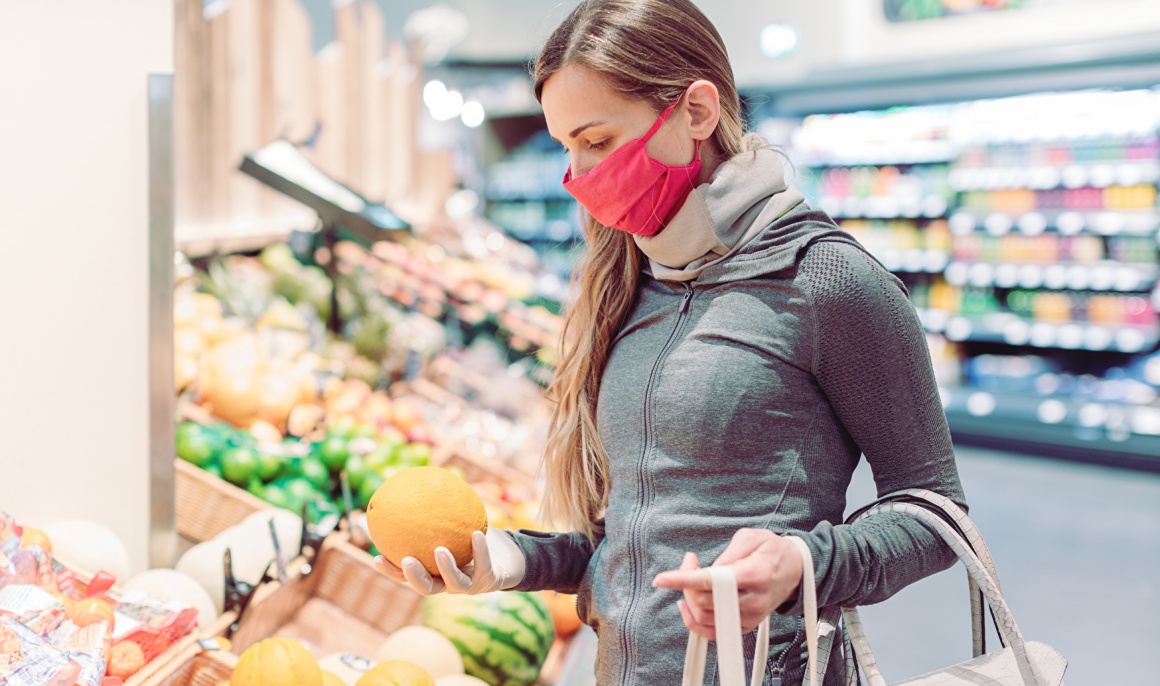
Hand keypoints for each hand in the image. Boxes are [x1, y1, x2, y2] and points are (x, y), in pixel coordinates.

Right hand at [373, 527, 525, 595]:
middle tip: (406, 560)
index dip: (391, 571)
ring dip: (446, 567)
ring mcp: (469, 586)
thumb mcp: (455, 525)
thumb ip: (436, 514)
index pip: (407, 576)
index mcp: (434, 573)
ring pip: (454, 583)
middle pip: (426, 587)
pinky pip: (484, 565)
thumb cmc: (473, 538)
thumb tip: (414, 486)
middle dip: (414, 577)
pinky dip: (480, 551)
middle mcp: (448, 583)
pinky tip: (476, 534)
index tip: (376, 557)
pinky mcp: (489, 582)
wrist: (507, 557)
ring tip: (440, 550)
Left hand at [652, 528, 803, 638]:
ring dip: (689, 598)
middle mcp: (752, 600)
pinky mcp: (746, 625)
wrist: (796, 570)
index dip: (684, 579)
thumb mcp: (752, 537)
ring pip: (705, 618)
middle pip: (704, 601)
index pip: (713, 581)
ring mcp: (749, 616)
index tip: (662, 579)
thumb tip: (707, 570)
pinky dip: (694, 620)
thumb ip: (729, 552)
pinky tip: (688, 603)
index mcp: (753, 574)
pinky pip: (712, 632)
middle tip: (689, 562)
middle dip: (685, 582)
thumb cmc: (772, 551)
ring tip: (691, 578)